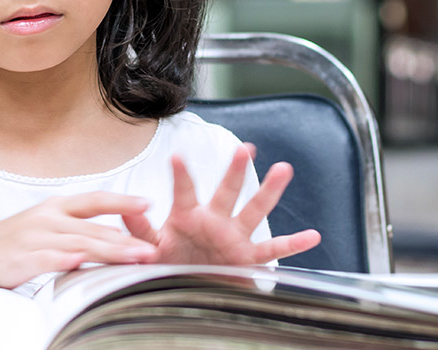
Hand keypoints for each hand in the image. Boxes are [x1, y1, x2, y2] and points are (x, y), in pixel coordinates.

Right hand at [0, 192, 157, 288]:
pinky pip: (46, 260)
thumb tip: (110, 235)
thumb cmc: (11, 247)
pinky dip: (63, 261)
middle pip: (94, 229)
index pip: (93, 200)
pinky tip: (80, 264)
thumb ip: (74, 230)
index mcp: (54, 208)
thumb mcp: (43, 230)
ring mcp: (33, 238)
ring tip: (135, 260)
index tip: (149, 204)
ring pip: (79, 244)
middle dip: (127, 240)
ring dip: (110, 253)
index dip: (121, 202)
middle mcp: (46, 218)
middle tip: (154, 249)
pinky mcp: (20, 259)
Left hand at [122, 144, 320, 265]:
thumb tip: (125, 209)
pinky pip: (273, 251)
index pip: (184, 192)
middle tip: (245, 148)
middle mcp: (214, 222)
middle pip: (226, 192)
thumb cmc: (169, 263)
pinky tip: (313, 235)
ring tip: (284, 168)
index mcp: (187, 216)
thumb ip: (139, 230)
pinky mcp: (247, 259)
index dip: (180, 176)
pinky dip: (293, 245)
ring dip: (269, 192)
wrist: (188, 289)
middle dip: (235, 171)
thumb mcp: (151, 248)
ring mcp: (234, 238)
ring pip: (254, 211)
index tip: (176, 156)